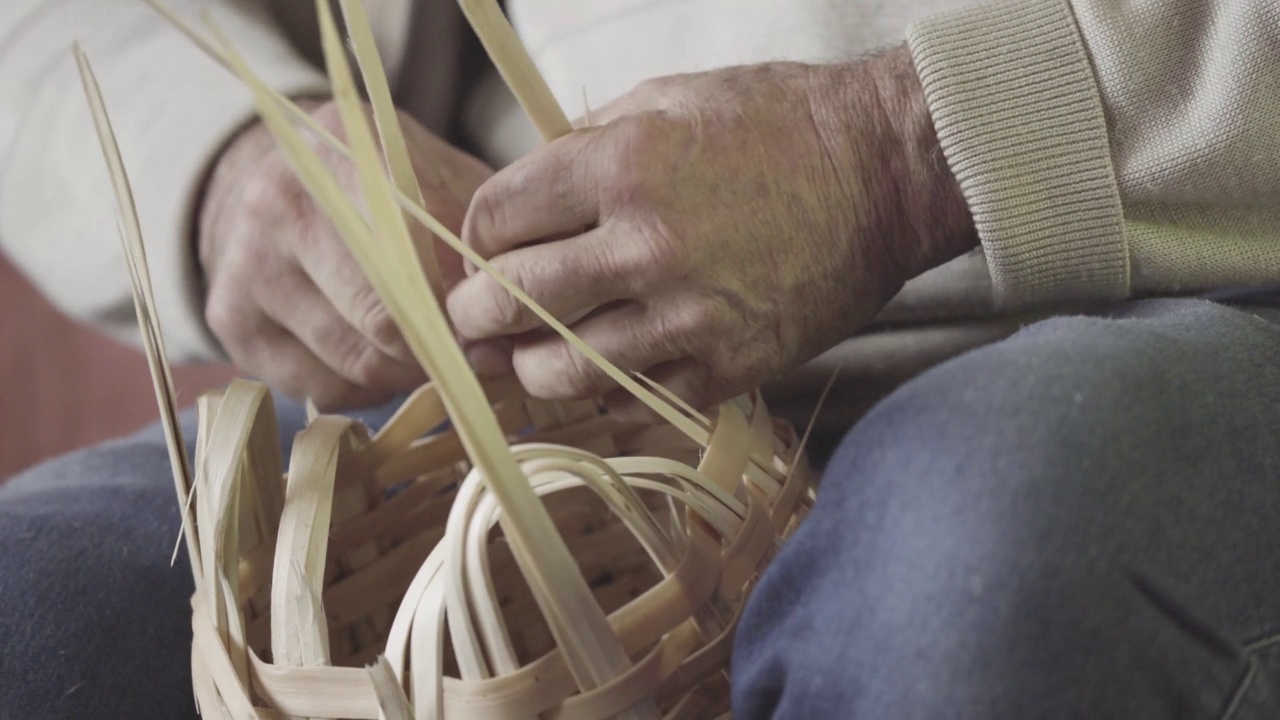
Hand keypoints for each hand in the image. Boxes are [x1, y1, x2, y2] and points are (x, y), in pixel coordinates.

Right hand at [198, 100, 491, 409]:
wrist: (282, 184)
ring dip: (409, 371)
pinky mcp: (230, 319)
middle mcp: (282, 200)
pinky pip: (322, 386)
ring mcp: (245, 262)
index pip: (419, 247)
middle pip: (386, 315)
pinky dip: (366, 387)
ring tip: (431, 351)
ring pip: (358, 360)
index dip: (465, 300)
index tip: (496, 327)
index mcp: (346, 147)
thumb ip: (478, 236)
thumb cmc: (388, 189)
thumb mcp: (441, 181)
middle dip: (442, 346)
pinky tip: (379, 357)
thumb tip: (516, 320)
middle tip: (476, 354)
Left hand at [448, 45, 975, 418]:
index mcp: (620, 166)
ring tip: (528, 358)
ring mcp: (687, 316)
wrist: (884, 173)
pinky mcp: (728, 366)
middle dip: (476, 313)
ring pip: (561, 370)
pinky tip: (606, 374)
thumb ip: (586, 143)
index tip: (483, 252)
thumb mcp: (668, 99)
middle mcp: (644, 246)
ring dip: (531, 367)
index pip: (494, 222)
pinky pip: (634, 400)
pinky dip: (607, 393)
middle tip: (475, 319)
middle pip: (510, 302)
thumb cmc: (779, 124)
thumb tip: (528, 193)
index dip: (475, 240)